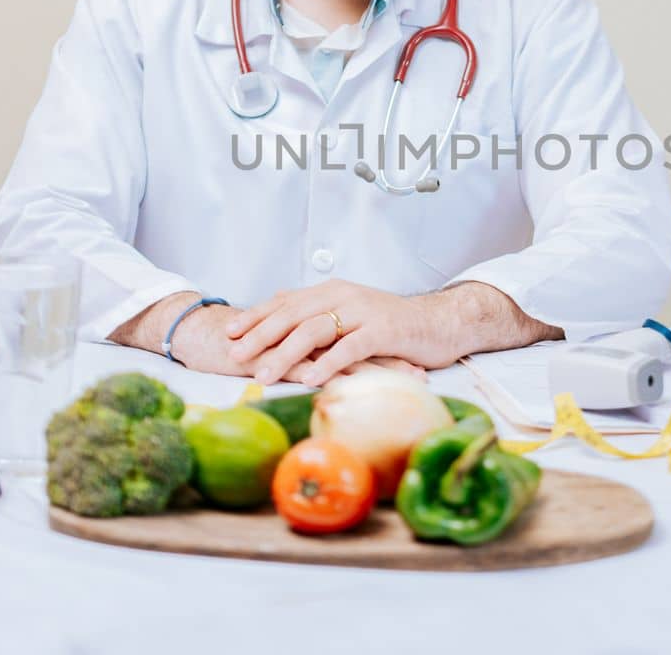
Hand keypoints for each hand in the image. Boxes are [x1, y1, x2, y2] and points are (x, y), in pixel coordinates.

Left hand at [225, 279, 461, 386]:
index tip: (230, 333)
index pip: (285, 301)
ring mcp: (364, 312)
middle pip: (293, 314)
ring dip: (285, 353)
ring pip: (315, 330)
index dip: (256, 316)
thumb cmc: (393, 327)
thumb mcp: (352, 317)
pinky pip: (349, 347)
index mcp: (332, 291)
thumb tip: (284, 327)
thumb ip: (321, 318)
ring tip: (264, 375)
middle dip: (261, 335)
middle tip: (236, 356)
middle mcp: (344, 296)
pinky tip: (309, 379)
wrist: (440, 323)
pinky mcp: (383, 332)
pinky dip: (327, 363)